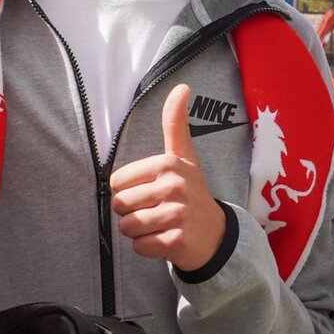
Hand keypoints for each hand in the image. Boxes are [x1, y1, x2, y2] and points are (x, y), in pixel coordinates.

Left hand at [109, 84, 226, 271]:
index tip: (152, 191)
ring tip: (160, 225)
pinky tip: (165, 240)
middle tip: (156, 211)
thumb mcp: (185, 156)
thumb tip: (182, 86)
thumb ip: (175, 123)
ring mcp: (177, 215)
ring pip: (127, 227)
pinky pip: (140, 247)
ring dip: (139, 232)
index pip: (117, 182)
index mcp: (169, 164)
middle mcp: (174, 187)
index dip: (129, 190)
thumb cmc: (192, 192)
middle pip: (120, 205)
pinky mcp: (177, 241)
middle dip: (132, 213)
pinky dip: (148, 248)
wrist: (216, 235)